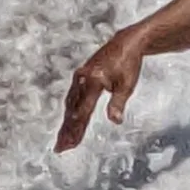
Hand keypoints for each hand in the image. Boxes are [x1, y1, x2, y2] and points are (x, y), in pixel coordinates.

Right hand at [56, 27, 148, 149]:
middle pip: (73, 109)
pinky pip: (73, 97)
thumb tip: (115, 120)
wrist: (125, 42)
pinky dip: (70, 111)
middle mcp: (82, 79)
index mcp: (94, 81)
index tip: (70, 142)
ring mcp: (80, 77)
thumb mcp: (127, 84)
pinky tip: (68, 121)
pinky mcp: (81, 77)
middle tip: (61, 148)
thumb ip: (118, 103)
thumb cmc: (128, 63)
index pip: (84, 109)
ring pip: (71, 104)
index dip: (76, 127)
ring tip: (62, 140)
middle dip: (67, 130)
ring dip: (66, 123)